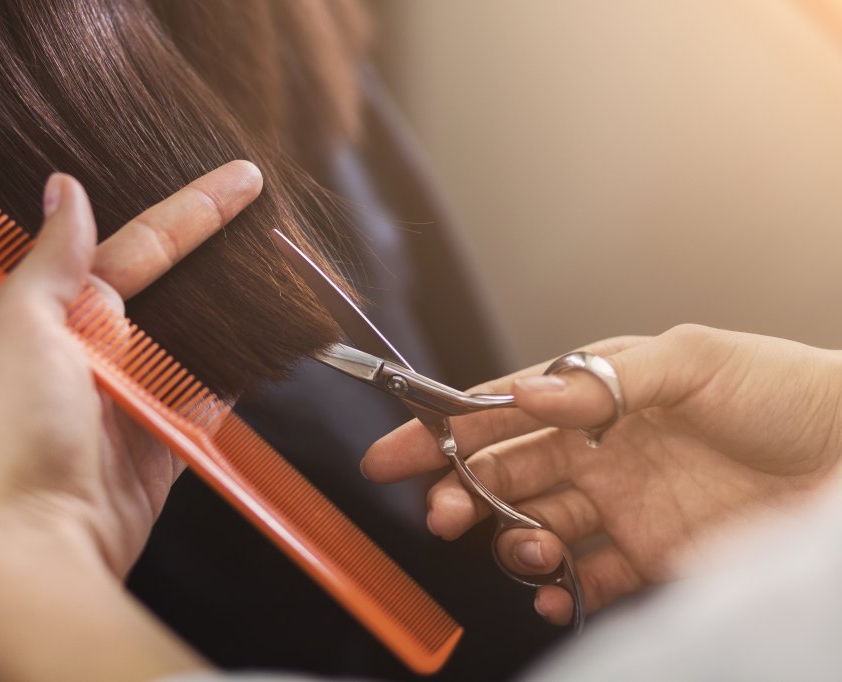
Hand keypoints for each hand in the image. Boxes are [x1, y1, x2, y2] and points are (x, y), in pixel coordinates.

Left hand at [0, 162, 260, 680]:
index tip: (242, 180)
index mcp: (62, 313)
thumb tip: (63, 189)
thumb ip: (52, 259)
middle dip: (220, 253)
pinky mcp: (166, 441)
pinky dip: (239, 376)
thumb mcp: (20, 326)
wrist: (38, 537)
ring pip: (198, 339)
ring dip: (235, 312)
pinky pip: (212, 397)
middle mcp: (99, 349)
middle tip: (271, 216)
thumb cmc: (14, 432)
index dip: (194, 210)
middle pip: (175, 288)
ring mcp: (136, 396)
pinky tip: (268, 349)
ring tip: (280, 278)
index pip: (141, 246)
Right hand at [363, 325, 841, 624]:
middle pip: (507, 472)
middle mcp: (601, 448)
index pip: (503, 411)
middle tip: (442, 514)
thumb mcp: (695, 361)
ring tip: (521, 548)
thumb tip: (525, 398)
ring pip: (537, 526)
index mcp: (598, 394)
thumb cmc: (785, 391)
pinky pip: (588, 579)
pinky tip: (554, 593)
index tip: (393, 453)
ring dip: (511, 541)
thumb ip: (603, 381)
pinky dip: (560, 591)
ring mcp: (624, 504)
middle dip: (462, 492)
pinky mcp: (651, 555)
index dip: (443, 430)